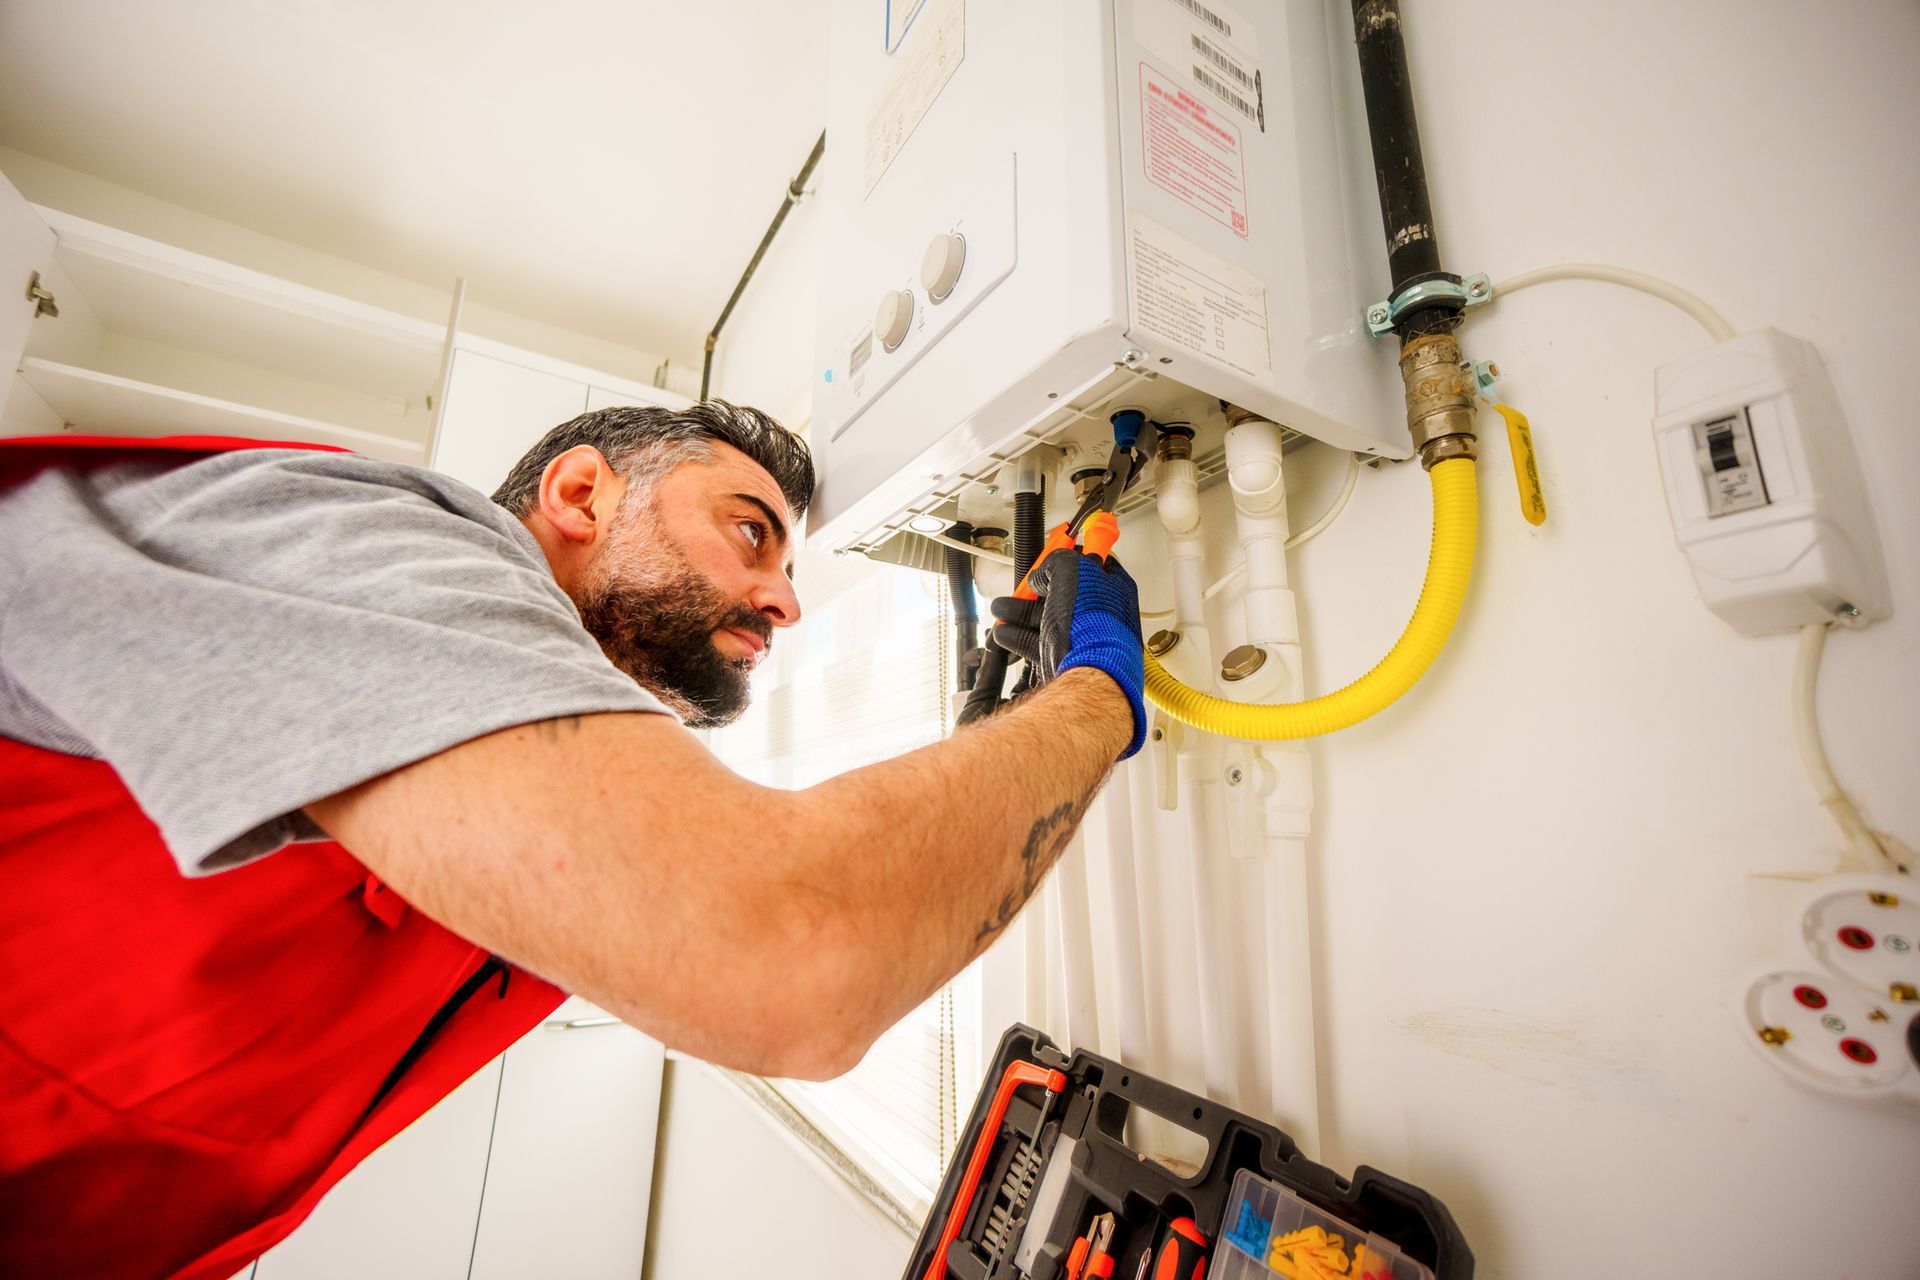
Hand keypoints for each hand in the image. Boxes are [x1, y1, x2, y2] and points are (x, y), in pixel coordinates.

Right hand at [987, 547, 1145, 757]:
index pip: (1094, 562)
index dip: (1071, 554)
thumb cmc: (1092, 624)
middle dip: (1037, 588)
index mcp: (1113, 587)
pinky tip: (1004, 633)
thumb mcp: (1071, 571)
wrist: (1088, 674)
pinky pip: (1038, 644)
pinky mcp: (1066, 659)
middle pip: (1065, 592)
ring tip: (1001, 608)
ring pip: (1047, 619)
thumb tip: (1042, 574)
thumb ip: (1054, 563)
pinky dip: (1018, 637)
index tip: (1055, 550)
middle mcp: (1101, 613)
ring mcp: (1084, 638)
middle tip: (1023, 584)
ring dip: (1020, 612)